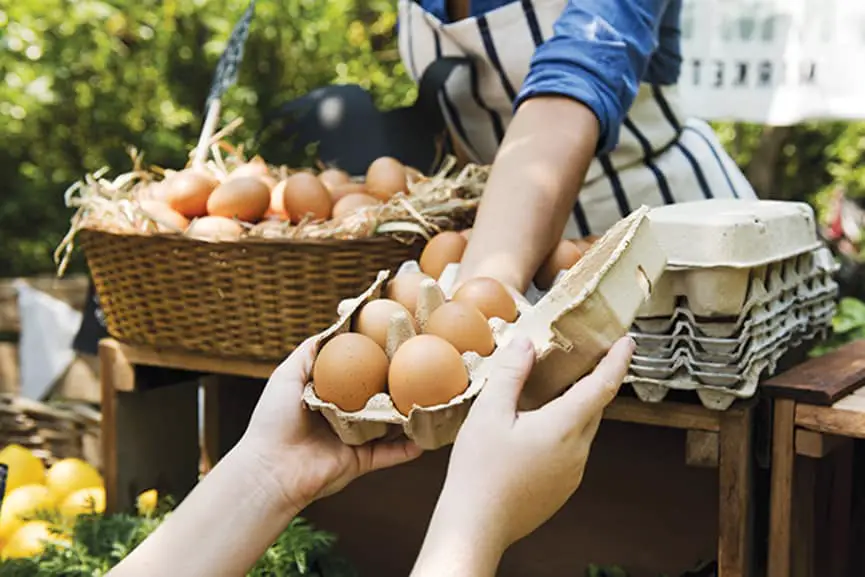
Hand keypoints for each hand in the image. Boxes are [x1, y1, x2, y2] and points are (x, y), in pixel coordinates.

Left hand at [238, 337, 422, 512]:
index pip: (359, 371)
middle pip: (379, 395)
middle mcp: (345, 414)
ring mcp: (356, 438)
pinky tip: (430, 435)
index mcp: (330, 393)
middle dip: (401, 383)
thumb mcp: (287, 375)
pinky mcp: (362, 461)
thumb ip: (311, 352)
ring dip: (411, 414)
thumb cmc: (274, 419)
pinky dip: (410, 447)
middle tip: (425, 367)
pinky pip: (392, 454)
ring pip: (391, 424)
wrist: (271, 469)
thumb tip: (335, 326)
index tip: (397, 340)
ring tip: (434, 399)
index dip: (377, 357)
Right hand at [412, 336, 633, 574]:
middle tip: (584, 358)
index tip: (627, 342)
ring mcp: (572, 473)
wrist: (476, 526)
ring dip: (575, 408)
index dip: (617, 361)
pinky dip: (563, 431)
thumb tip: (526, 344)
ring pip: (582, 430)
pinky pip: (571, 451)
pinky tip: (534, 430)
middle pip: (595, 408)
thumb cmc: (480, 471)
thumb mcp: (489, 413)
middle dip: (594, 381)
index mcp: (564, 427)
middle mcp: (577, 451)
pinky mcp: (561, 488)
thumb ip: (511, 374)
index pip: (602, 386)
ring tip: (550, 392)